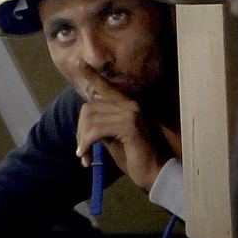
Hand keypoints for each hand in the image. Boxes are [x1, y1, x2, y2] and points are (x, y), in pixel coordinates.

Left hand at [75, 74, 170, 189]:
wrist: (156, 173)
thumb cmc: (136, 159)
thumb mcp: (115, 139)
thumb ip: (103, 126)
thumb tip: (86, 122)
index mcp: (128, 106)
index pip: (106, 87)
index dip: (92, 75)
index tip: (80, 63)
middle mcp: (130, 105)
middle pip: (90, 108)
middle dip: (80, 131)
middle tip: (81, 150)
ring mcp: (131, 114)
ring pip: (91, 120)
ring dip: (83, 140)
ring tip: (84, 156)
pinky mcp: (129, 126)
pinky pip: (97, 130)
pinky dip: (87, 143)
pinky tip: (86, 156)